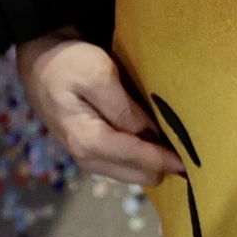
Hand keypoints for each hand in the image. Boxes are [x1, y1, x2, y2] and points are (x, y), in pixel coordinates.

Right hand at [15, 31, 184, 185]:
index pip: (138, 159)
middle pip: (140, 175)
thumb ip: (124, 109)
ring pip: (134, 173)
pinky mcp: (93, 149)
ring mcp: (89, 157)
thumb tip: (151, 135)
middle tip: (192, 151)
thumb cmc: (69, 63)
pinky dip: (144, 158)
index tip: (195, 161)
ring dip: (155, 163)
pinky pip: (126, 163)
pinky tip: (159, 142)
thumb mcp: (98, 75)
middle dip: (164, 166)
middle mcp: (87, 158)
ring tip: (180, 147)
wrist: (40, 61)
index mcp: (88, 141)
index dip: (168, 160)